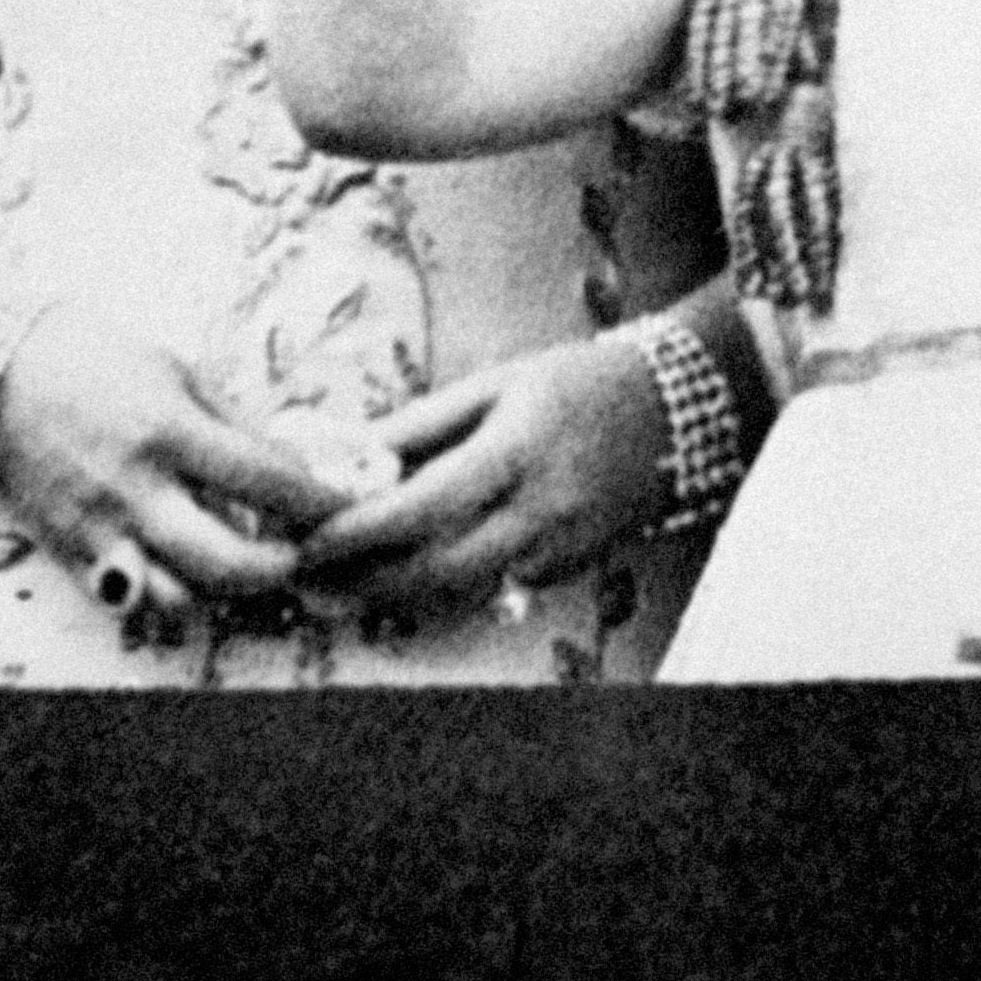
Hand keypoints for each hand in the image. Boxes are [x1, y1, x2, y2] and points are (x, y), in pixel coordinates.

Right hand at [0, 303, 375, 643]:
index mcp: (171, 432)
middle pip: (228, 562)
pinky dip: (163, 596)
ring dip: (221, 592)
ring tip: (241, 567)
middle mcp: (137, 489)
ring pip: (178, 598)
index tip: (342, 506)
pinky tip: (181, 572)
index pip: (265, 480)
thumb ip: (232, 425)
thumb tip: (290, 466)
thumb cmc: (98, 361)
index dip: (316, 501)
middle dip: (279, 568)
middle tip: (298, 554)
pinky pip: (128, 600)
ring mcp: (99, 529)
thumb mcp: (178, 373)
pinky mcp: (68, 553)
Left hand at [283, 332, 666, 618]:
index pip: (423, 508)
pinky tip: (407, 574)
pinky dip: (444, 588)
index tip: (308, 540)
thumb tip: (347, 455)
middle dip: (363, 584)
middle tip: (307, 581)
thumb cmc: (576, 383)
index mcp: (516, 451)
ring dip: (393, 597)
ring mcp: (558, 550)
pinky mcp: (567, 572)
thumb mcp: (497, 383)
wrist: (674, 411)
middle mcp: (539, 512)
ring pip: (459, 594)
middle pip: (435, 572)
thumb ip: (422, 425)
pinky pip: (491, 589)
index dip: (359, 532)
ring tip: (337, 586)